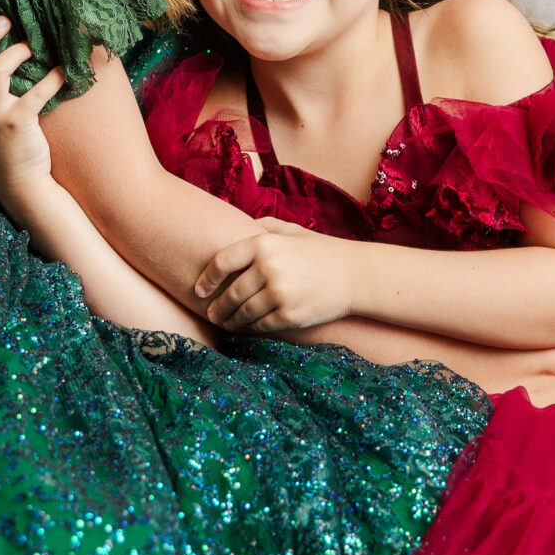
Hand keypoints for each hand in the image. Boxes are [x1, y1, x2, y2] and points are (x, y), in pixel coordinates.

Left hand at [193, 225, 356, 332]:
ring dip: (231, 320)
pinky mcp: (290, 315)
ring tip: (226, 323)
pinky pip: (260, 326)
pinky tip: (247, 328)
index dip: (206, 278)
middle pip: (230, 293)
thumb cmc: (322, 252)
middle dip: (218, 307)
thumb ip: (266, 227)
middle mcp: (269, 268)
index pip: (222, 262)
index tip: (200, 290)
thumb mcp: (293, 231)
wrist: (355, 275)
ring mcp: (279, 293)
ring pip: (243, 313)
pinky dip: (251, 329)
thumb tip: (240, 226)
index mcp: (265, 244)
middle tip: (212, 313)